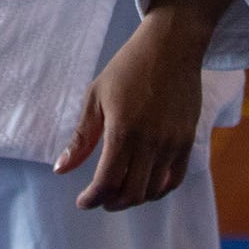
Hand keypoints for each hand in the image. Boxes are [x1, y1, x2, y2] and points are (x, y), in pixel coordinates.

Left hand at [53, 0, 235, 211]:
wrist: (171, 46)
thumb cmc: (128, 67)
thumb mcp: (96, 97)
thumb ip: (81, 138)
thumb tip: (61, 170)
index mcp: (123, 129)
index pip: (108, 181)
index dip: (93, 198)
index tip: (83, 202)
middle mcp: (151, 141)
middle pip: (132, 192)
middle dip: (111, 202)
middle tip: (100, 199)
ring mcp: (172, 142)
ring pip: (153, 190)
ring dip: (134, 199)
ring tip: (119, 192)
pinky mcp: (188, 140)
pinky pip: (174, 179)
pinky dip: (158, 190)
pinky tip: (144, 186)